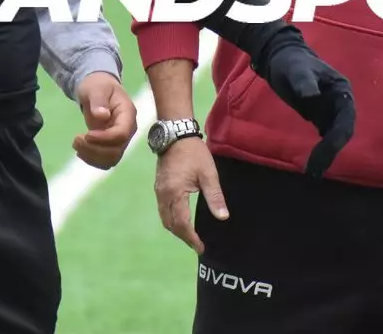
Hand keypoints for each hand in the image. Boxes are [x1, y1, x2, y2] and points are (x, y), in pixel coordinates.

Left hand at [72, 71, 137, 169]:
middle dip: (94, 149)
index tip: (87, 134)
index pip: (122, 134)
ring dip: (92, 156)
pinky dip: (92, 160)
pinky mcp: (112, 146)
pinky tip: (80, 151)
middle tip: (76, 139)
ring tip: (76, 143)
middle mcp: (128, 130)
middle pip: (116, 150)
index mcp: (128, 114)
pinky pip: (105, 161)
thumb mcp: (96, 88)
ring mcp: (121, 140)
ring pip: (111, 159)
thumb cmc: (98, 86)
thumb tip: (102, 116)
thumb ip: (98, 100)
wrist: (98, 89)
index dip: (104, 138)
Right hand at [154, 136, 226, 252]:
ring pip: (164, 219)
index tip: (201, 248)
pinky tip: (181, 220)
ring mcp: (159, 191)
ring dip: (177, 230)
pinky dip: (172, 220)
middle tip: (197, 245)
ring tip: (191, 236)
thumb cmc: (194, 153)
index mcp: (175, 193)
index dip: (192, 238)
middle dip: (183, 237)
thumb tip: (223, 217)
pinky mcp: (159, 187)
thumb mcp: (209, 174)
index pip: (182, 224)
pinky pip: (163, 210)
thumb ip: (215, 197)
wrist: (176, 134)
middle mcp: (163, 195)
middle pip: (170, 225)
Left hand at [250, 26, 354, 177]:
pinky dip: (321, 150)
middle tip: (315, 171)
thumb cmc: (291, 61)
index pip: (345, 120)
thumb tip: (311, 96)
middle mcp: (340, 103)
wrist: (280, 58)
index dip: (336, 140)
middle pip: (341, 132)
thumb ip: (304, 82)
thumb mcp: (296, 69)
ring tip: (313, 172)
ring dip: (326, 155)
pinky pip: (325, 137)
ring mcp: (330, 110)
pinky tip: (312, 164)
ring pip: (334, 137)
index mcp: (342, 91)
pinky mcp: (319, 116)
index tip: (323, 155)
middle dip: (330, 152)